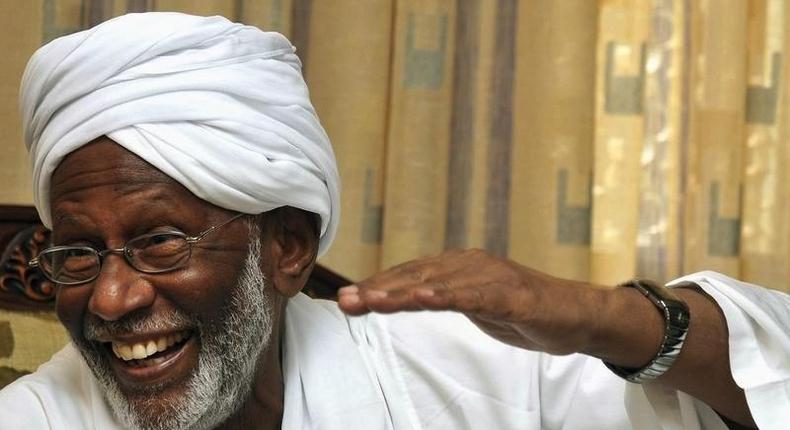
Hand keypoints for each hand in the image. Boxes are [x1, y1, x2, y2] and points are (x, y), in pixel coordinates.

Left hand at [337, 249, 605, 355]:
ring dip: (403, 292)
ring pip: (440, 284)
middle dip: (378, 288)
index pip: (409, 276)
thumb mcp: (471, 304)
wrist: (575, 314)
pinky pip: (477, 296)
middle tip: (345, 300)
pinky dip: (450, 296)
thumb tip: (402, 296)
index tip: (345, 298)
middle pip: (416, 277)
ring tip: (372, 300)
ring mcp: (492, 278)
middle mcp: (470, 265)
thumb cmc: (520, 308)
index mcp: (458, 267)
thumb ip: (440, 298)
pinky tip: (427, 299)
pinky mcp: (514, 296)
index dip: (377, 285)